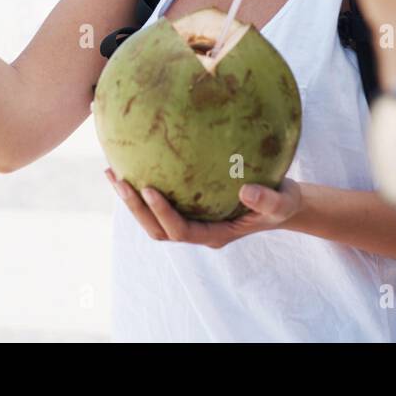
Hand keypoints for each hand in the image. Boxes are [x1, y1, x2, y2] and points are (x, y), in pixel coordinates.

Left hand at [105, 168, 301, 247]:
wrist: (281, 202)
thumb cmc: (282, 202)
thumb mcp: (281, 202)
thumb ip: (267, 199)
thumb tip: (247, 189)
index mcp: (215, 234)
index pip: (180, 230)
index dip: (161, 213)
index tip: (149, 189)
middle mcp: (198, 230)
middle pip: (157, 229)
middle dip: (136, 208)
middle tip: (120, 180)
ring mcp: (192, 220)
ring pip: (153, 219)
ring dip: (131, 199)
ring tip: (112, 172)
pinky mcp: (189, 206)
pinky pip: (160, 200)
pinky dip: (142, 187)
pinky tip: (131, 161)